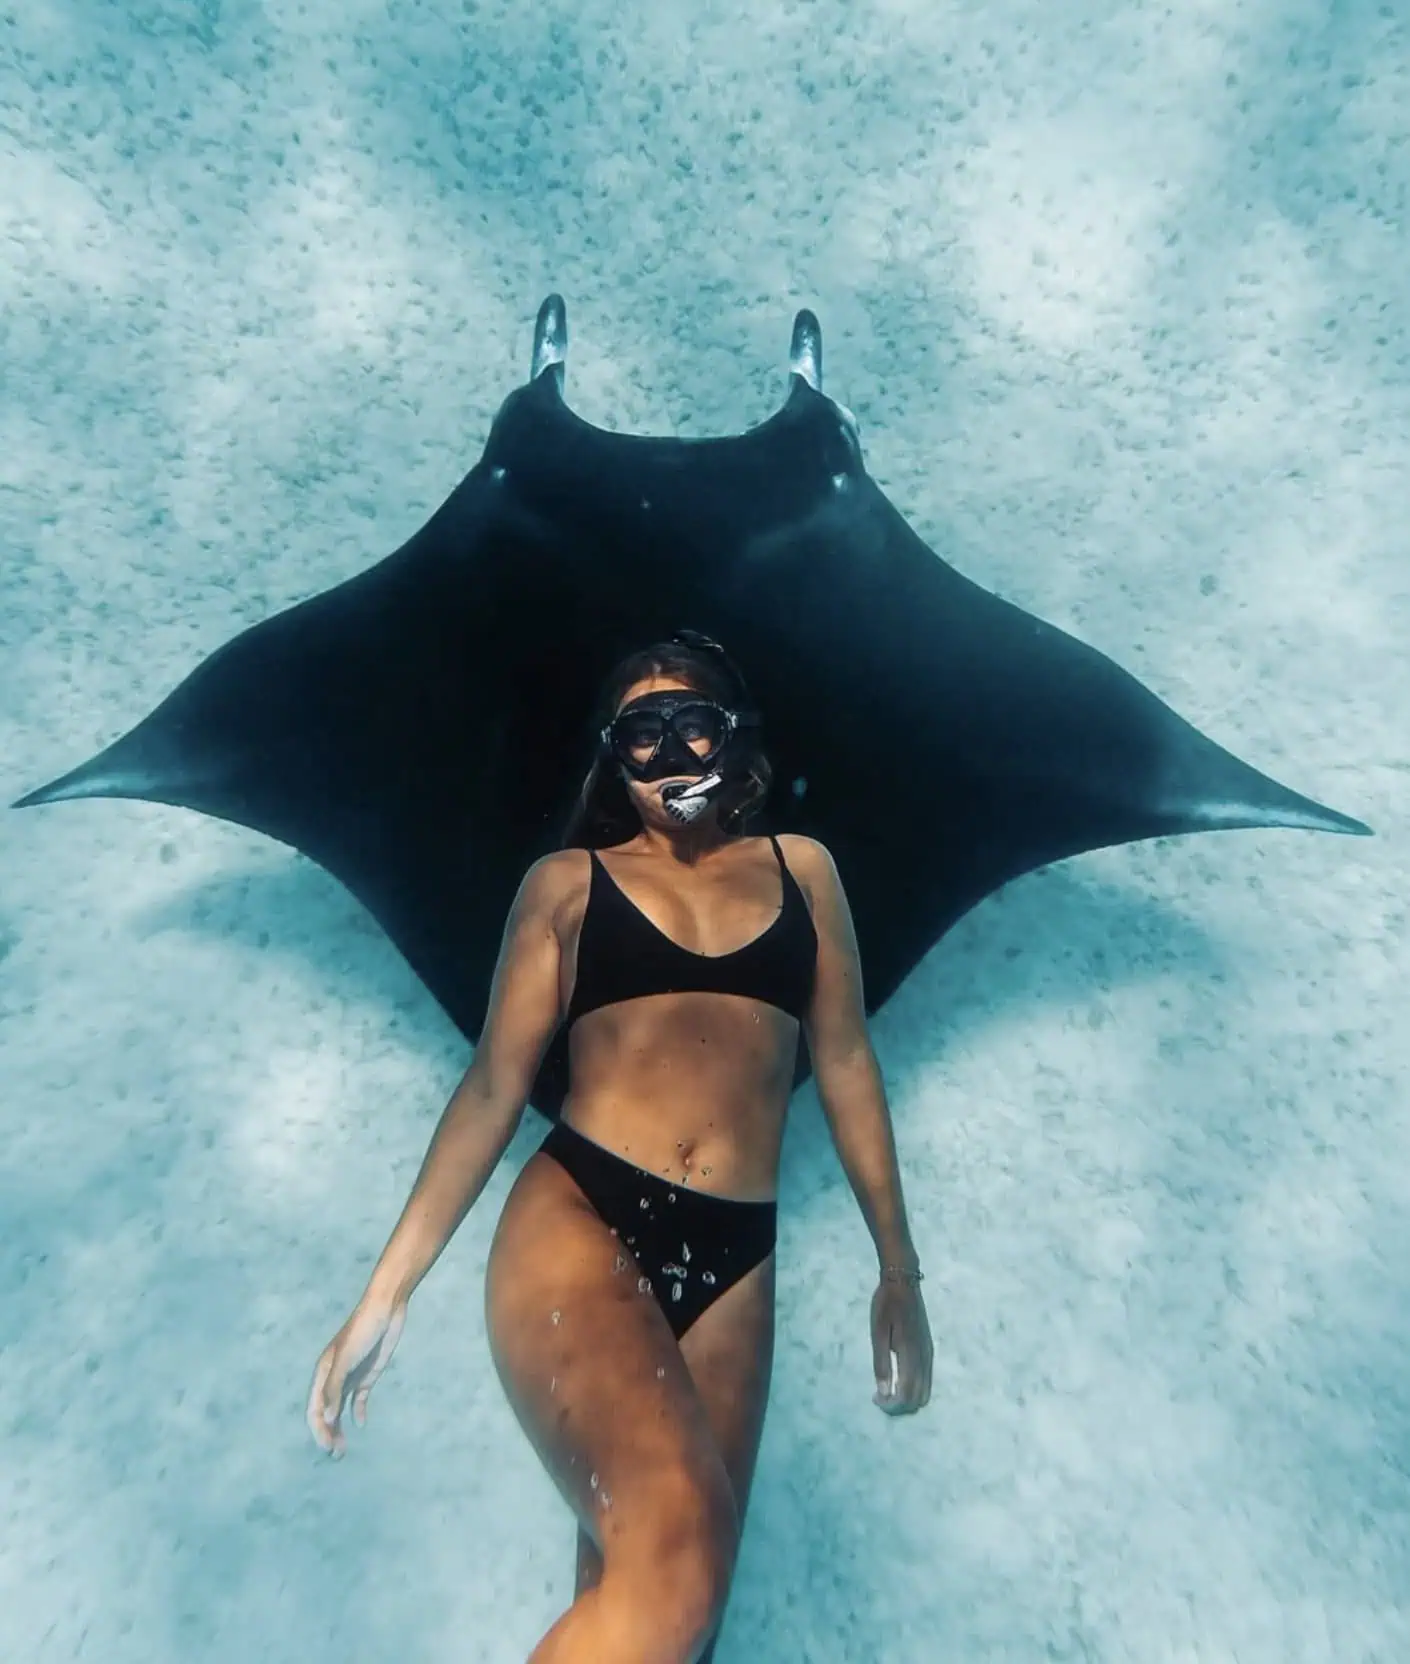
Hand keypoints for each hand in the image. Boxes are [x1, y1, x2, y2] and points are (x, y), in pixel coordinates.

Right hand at [306, 1293, 407, 1456]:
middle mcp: (334, 1377)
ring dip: (339, 1428)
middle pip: (326, 1412)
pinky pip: (358, 1399)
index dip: (318, 1430)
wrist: (386, 1308)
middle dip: (328, 1434)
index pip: (315, 1409)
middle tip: (337, 1456)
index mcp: (323, 1373)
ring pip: (340, 1409)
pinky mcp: (368, 1374)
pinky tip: (360, 1424)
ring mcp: (351, 1376)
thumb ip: (334, 1388)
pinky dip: (357, 1412)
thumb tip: (325, 1418)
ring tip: (343, 1449)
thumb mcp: (346, 1359)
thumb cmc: (363, 1330)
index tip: (328, 1448)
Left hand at [870, 1272, 932, 1415]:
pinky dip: (913, 1390)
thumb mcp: (878, 1332)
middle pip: (919, 1400)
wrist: (903, 1283)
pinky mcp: (928, 1351)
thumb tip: (882, 1391)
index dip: (892, 1405)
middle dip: (899, 1406)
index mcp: (911, 1355)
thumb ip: (881, 1362)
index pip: (907, 1395)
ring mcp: (929, 1356)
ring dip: (907, 1399)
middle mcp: (925, 1359)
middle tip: (879, 1397)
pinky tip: (897, 1380)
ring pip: (925, 1393)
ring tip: (886, 1391)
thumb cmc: (886, 1305)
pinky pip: (926, 1382)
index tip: (875, 1398)